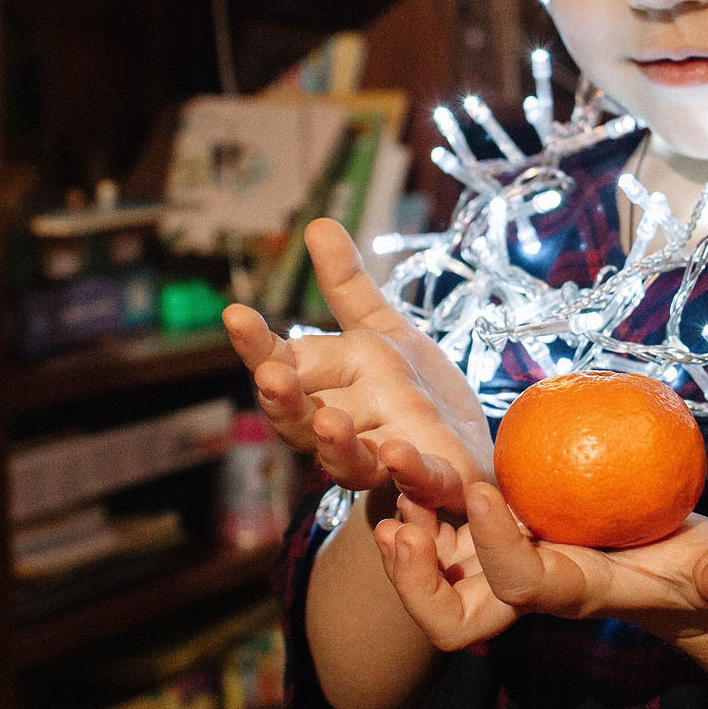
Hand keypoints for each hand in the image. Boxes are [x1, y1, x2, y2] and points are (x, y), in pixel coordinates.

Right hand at [223, 218, 494, 513]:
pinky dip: (407, 473)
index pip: (281, 365)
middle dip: (283, 401)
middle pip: (300, 421)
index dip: (257, 346)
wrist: (470, 454)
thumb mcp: (384, 332)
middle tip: (270, 376)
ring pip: (346, 462)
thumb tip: (318, 223)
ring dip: (334, 444)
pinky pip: (416, 484)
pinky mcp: (432, 486)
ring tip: (329, 421)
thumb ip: (349, 288)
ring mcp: (384, 462)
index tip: (237, 314)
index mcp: (325, 390)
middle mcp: (344, 430)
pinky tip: (399, 456)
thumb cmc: (414, 395)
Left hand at [374, 482, 707, 649]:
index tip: (486, 493)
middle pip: (450, 611)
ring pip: (433, 565)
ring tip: (386, 472)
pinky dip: (419, 497)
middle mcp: (523, 586)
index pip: (520, 584)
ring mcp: (505, 563)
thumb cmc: (692, 571)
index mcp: (568, 592)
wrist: (672, 575)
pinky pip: (442, 526)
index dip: (499, 546)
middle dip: (415, 580)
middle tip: (396, 525)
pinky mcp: (498, 536)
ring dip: (405, 523)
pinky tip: (403, 459)